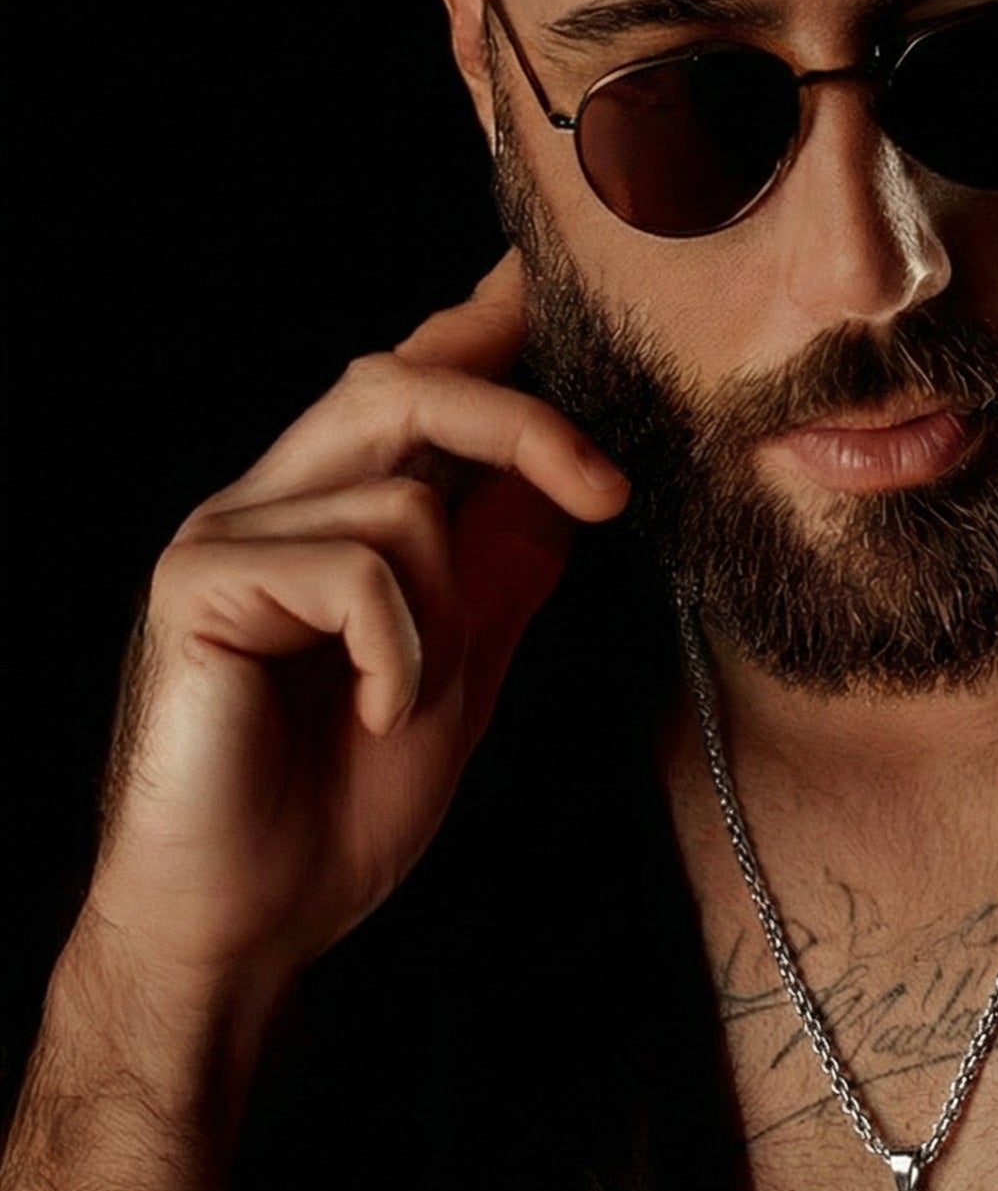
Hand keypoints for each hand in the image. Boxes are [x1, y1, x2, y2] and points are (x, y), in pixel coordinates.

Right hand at [64, 253, 627, 1111]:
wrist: (250, 921)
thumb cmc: (343, 800)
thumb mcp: (458, 669)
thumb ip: (498, 570)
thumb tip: (567, 484)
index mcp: (336, 509)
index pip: (415, 378)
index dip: (486, 316)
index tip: (558, 269)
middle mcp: (275, 498)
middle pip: (405, 382)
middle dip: (524, 423)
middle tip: (611, 495)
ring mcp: (226, 537)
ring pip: (396, 493)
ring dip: (442, 613)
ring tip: (408, 701)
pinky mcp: (194, 588)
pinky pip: (351, 569)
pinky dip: (396, 655)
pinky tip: (373, 719)